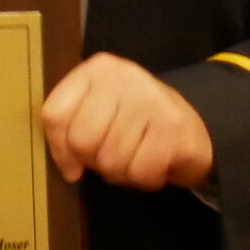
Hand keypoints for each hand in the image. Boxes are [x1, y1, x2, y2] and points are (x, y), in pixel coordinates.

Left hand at [41, 51, 214, 190]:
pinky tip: (155, 164)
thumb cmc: (135, 123)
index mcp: (97, 70)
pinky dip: (146, 179)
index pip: (55, 114)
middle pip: (82, 140)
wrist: (194, 128)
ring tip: (137, 158)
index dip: (59, 148)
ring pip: (111, 159)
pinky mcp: (173, 125)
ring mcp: (150, 98)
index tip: (73, 163)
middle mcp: (123, 76)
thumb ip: (71, 130)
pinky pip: (140, 170)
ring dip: (122, 172)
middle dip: (95, 161)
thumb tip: (69, 169)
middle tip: (114, 155)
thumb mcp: (98, 114)